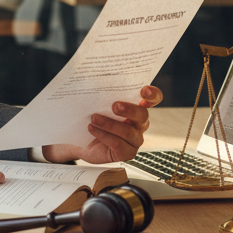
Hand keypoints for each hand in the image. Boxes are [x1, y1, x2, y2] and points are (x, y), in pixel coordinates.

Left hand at [42, 84, 162, 164]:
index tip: (144, 90)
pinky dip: (104, 135)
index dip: (152, 95)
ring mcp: (135, 139)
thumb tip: (91, 78)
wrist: (80, 139)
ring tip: (93, 118)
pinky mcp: (126, 153)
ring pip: (129, 132)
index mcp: (136, 107)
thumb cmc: (91, 117)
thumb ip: (101, 93)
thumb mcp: (96, 103)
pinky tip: (92, 129)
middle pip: (142, 115)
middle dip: (129, 109)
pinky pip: (119, 144)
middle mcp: (139, 123)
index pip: (153, 99)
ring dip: (110, 124)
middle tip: (114, 105)